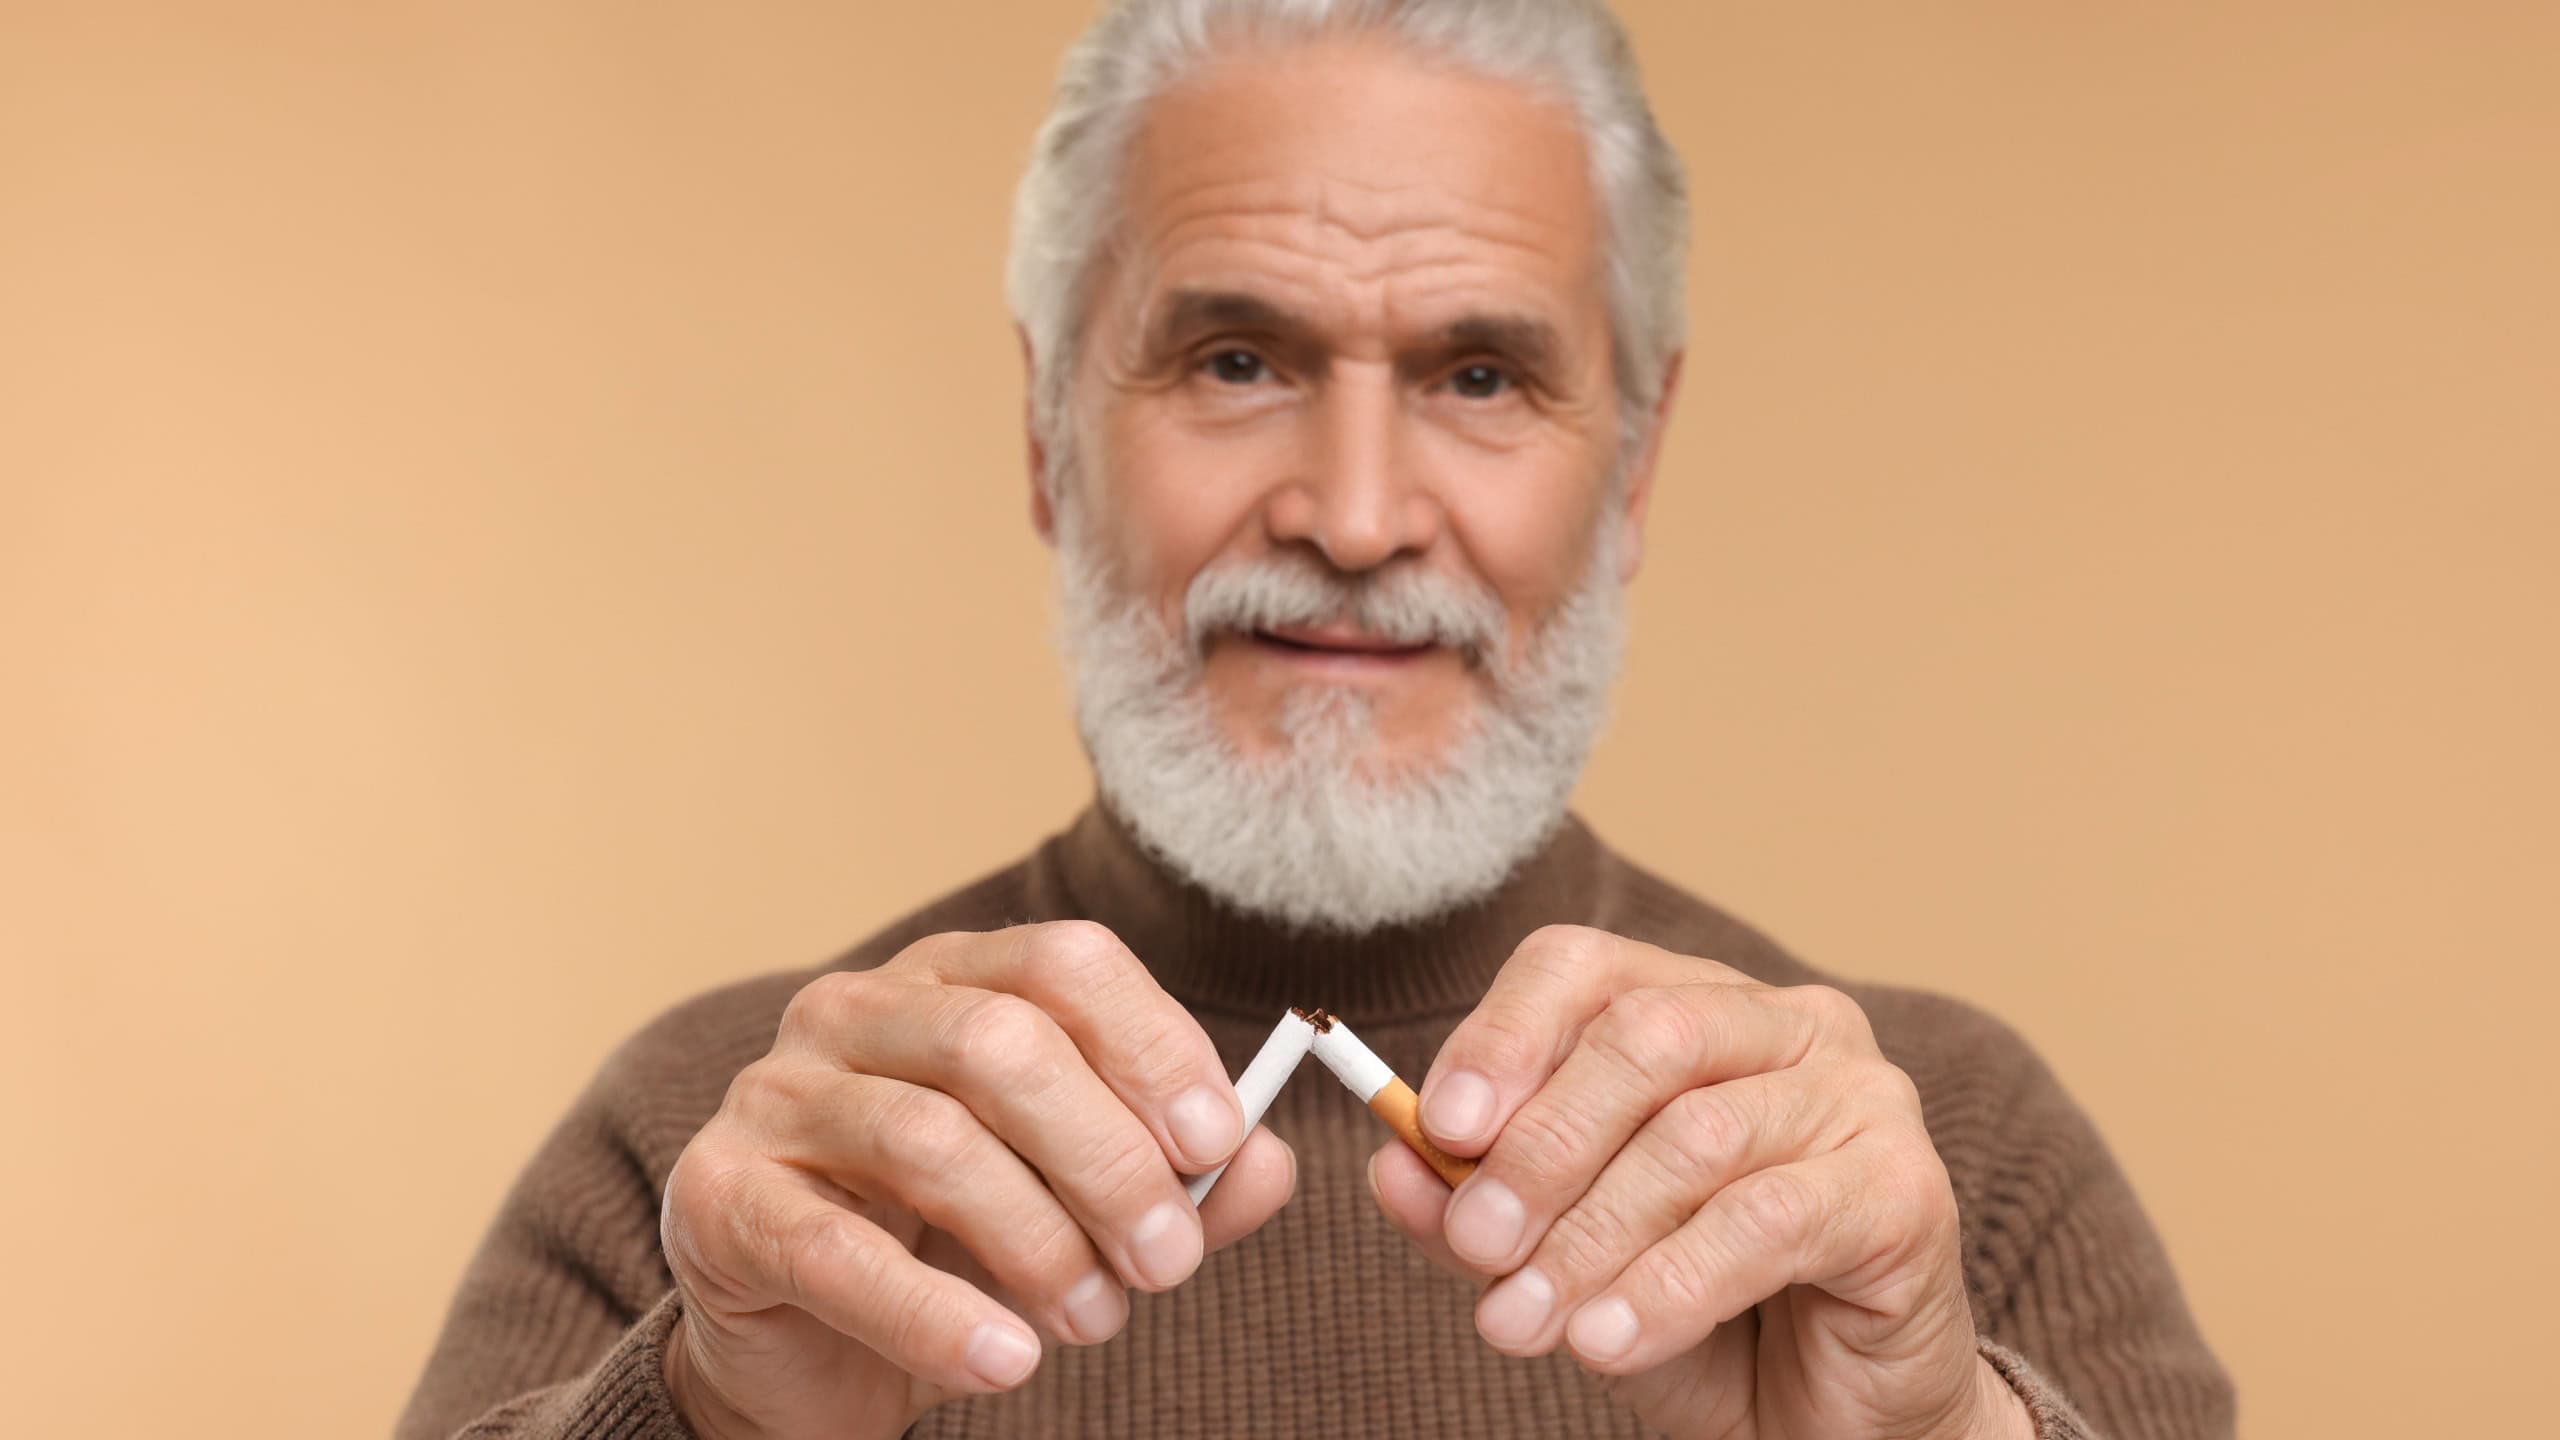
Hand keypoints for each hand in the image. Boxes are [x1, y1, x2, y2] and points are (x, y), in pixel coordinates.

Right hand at [656, 922, 1294, 1439]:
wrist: (802, 1350)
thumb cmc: (950, 1250)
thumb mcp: (1078, 1207)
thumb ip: (1176, 1181)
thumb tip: (1268, 1161)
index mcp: (949, 979)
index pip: (1064, 964)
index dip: (1152, 1044)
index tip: (1218, 1142)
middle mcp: (854, 1011)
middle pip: (1002, 1046)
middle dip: (1107, 1161)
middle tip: (1168, 1265)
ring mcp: (775, 1097)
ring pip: (930, 1141)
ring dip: (1038, 1242)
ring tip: (1097, 1323)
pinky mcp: (722, 1199)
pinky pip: (839, 1253)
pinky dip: (937, 1315)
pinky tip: (1008, 1361)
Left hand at [1370, 926, 2031, 1439]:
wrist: (1832, 1415)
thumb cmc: (1698, 1310)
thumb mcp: (1564, 1255)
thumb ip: (1478, 1204)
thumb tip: (1390, 1163)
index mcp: (1698, 1005)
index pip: (1585, 967)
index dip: (1504, 1034)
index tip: (1437, 1125)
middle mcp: (1789, 1024)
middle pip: (1644, 1037)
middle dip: (1541, 1147)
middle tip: (1476, 1246)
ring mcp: (1861, 1098)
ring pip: (1698, 1136)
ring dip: (1591, 1237)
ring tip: (1522, 1322)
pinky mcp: (1906, 1191)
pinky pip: (1769, 1220)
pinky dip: (1671, 1285)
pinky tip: (1607, 1342)